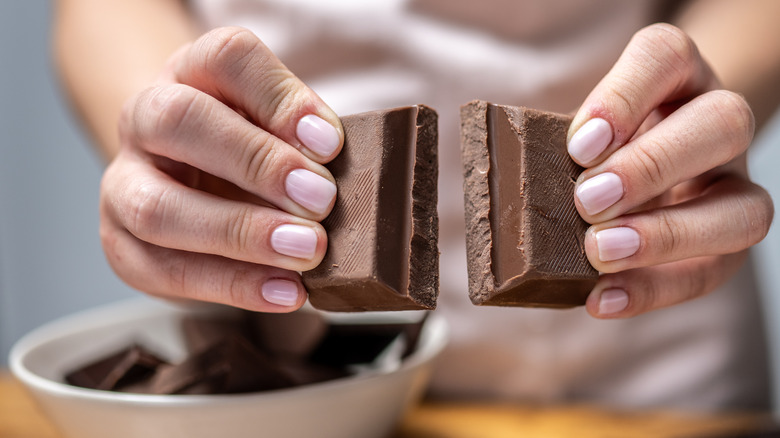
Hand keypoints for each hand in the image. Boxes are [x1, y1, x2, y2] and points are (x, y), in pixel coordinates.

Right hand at [100, 27, 343, 311]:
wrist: (187, 175)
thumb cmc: (250, 147)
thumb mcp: (278, 125)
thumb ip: (307, 139)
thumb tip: (346, 173)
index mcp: (191, 71)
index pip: (227, 59)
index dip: (279, 99)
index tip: (329, 143)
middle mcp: (145, 118)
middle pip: (180, 121)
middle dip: (257, 163)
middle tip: (320, 200)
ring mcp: (124, 184)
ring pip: (159, 207)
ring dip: (241, 234)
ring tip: (306, 252)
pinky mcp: (125, 245)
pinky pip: (167, 271)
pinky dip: (232, 285)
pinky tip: (284, 290)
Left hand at [567, 23, 773, 317]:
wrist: (645, 170)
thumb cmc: (599, 146)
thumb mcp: (579, 131)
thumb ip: (557, 144)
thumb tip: (510, 174)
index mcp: (675, 77)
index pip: (664, 57)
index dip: (624, 98)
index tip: (580, 145)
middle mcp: (716, 123)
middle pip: (720, 124)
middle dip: (649, 167)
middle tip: (587, 202)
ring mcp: (733, 184)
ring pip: (745, 208)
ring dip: (666, 235)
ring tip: (600, 252)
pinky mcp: (727, 241)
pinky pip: (712, 271)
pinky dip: (654, 290)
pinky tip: (602, 298)